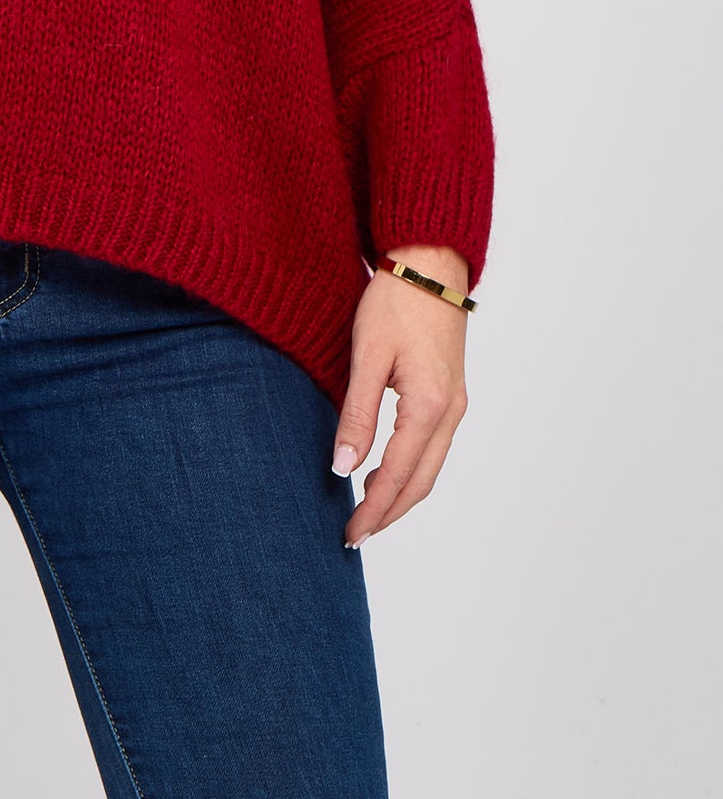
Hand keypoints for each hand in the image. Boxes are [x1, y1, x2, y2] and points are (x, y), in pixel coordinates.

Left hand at [332, 243, 469, 546]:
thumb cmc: (396, 301)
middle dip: (388, 513)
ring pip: (431, 468)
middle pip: (421, 482)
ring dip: (401, 495)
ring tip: (368, 512)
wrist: (429, 262)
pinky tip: (388, 471)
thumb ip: (357, 415)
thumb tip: (343, 469)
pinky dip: (412, 471)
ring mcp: (456, 403)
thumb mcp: (367, 356)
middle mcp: (451, 412)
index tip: (349, 534)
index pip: (397, 476)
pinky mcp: (452, 392)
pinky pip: (434, 447)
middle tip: (355, 535)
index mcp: (429, 406)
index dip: (372, 509)